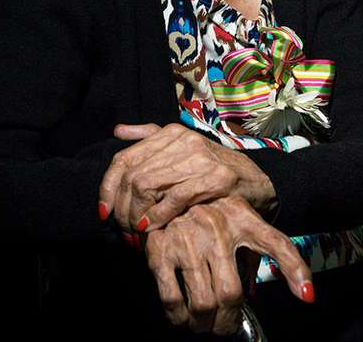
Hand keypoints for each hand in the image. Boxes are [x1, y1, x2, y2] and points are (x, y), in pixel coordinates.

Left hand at [99, 123, 276, 233]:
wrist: (258, 182)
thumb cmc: (215, 171)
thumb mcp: (183, 150)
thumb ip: (150, 137)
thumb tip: (118, 131)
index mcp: (170, 133)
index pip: (124, 158)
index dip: (108, 187)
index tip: (104, 211)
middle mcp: (183, 140)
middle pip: (133, 175)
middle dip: (122, 208)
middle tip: (123, 230)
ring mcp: (200, 157)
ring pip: (148, 185)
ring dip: (136, 215)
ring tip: (135, 232)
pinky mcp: (216, 177)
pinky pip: (173, 198)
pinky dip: (157, 217)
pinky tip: (151, 228)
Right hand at [142, 194, 312, 334]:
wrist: (166, 188)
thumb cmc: (213, 210)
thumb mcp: (245, 221)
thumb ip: (266, 253)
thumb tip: (292, 290)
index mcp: (243, 219)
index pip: (278, 245)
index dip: (296, 270)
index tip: (307, 294)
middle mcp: (216, 229)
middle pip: (230, 294)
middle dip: (227, 322)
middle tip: (224, 328)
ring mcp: (186, 240)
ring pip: (201, 302)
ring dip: (203, 324)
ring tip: (204, 326)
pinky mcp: (159, 250)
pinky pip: (171, 296)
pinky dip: (178, 316)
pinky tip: (182, 317)